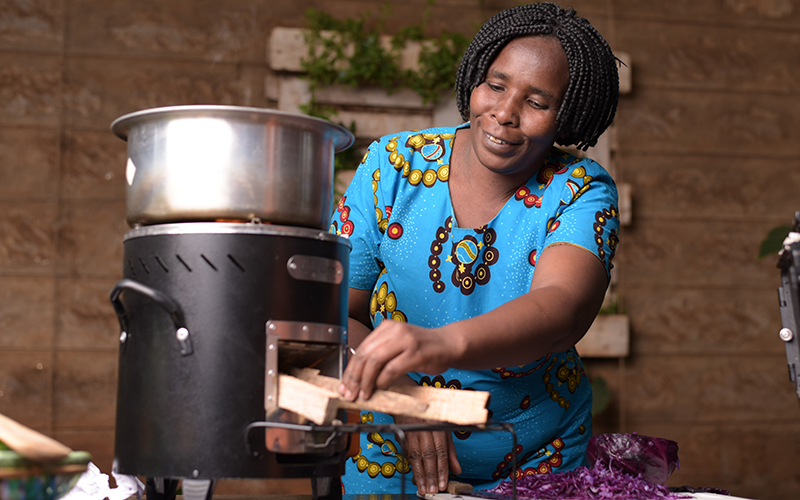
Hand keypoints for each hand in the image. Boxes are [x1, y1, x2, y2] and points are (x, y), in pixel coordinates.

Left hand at [338, 320, 461, 400]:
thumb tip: (358, 376)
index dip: (350, 369)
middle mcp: (394, 331)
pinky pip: (392, 369)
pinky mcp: (416, 354)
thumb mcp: (397, 344)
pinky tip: (381, 387)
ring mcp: (405, 341)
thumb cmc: (422, 347)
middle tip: (350, 393)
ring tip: (364, 394)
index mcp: (386, 327)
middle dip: (354, 377)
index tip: (345, 385)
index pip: (360, 349)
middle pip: (365, 355)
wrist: (448, 343)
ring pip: (375, 361)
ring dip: (366, 381)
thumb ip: (379, 355)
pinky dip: (383, 381)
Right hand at [394, 415, 460, 494]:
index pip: (441, 451)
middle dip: (430, 475)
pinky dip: (410, 466)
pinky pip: (406, 453)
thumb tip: (457, 469)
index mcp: (437, 427)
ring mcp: (411, 431)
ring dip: (419, 474)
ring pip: (415, 456)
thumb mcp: (444, 429)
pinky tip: (414, 477)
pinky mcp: (402, 435)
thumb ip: (450, 450)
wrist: (410, 401)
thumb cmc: (429, 416)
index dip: (442, 469)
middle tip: (433, 490)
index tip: (443, 483)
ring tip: (423, 488)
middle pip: (428, 455)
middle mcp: (424, 429)